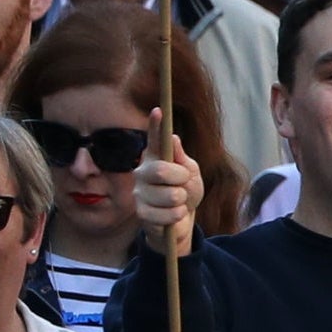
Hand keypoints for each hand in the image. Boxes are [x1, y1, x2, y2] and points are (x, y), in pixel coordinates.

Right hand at [133, 112, 197, 255]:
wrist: (182, 220)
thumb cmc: (186, 191)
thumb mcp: (190, 172)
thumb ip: (182, 157)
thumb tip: (173, 137)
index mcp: (156, 158)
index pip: (154, 139)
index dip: (155, 126)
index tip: (159, 110)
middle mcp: (143, 172)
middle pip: (161, 170)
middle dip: (180, 179)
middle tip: (183, 184)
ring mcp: (140, 193)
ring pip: (169, 194)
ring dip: (181, 200)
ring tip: (177, 202)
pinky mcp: (141, 213)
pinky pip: (168, 213)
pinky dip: (178, 215)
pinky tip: (173, 214)